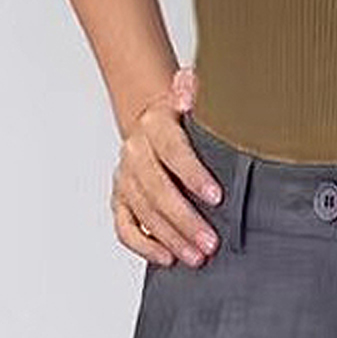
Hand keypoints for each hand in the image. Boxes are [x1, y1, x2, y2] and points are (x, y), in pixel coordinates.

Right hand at [111, 66, 224, 268]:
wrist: (153, 122)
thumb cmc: (182, 118)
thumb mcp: (191, 100)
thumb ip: (192, 91)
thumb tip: (189, 80)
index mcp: (154, 125)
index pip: (173, 151)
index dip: (194, 175)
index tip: (216, 197)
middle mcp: (135, 152)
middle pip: (158, 190)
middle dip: (186, 219)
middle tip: (211, 241)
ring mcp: (125, 178)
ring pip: (144, 212)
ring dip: (171, 238)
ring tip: (198, 256)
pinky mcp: (119, 199)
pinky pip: (125, 227)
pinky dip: (144, 245)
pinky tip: (168, 258)